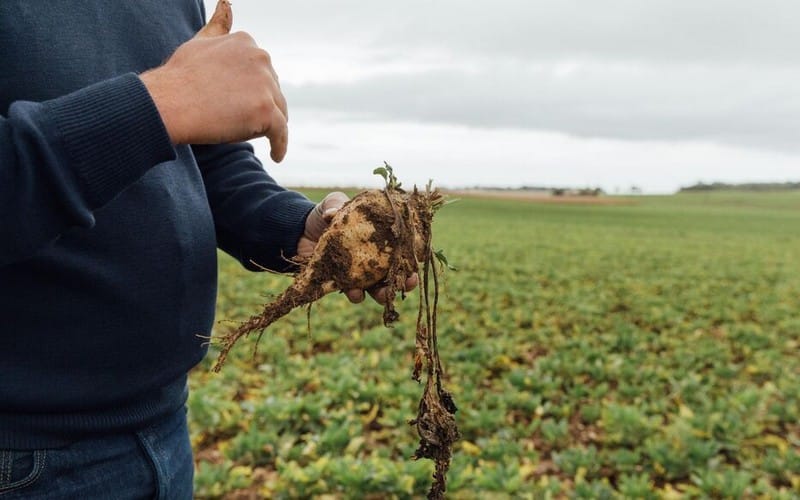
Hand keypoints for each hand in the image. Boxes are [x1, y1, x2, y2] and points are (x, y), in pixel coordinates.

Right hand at [140, 0, 288, 161]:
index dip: (249, 91)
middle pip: (272, 92)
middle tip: (234, 122)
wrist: (167, 104)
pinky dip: (280, 145)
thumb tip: (227, 2)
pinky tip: (276, 155)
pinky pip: (281, 132)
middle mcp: (261, 58)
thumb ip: (219, 26)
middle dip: (259, 107)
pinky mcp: (267, 111)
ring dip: (269, 126)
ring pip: (278, 112)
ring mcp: (265, 84)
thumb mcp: (200, 42)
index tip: (235, 103)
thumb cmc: (179, 78)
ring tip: (249, 137)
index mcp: (247, 42)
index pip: (261, 74)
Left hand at [298, 192, 418, 304]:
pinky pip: (353, 292)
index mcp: (379, 239)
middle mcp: (373, 259)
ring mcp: (359, 273)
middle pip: (395, 273)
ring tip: (381, 294)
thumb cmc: (326, 214)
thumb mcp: (334, 203)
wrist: (300, 229)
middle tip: (407, 283)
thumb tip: (331, 215)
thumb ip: (337, 205)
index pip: (402, 249)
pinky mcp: (342, 283)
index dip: (412, 257)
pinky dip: (356, 295)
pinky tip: (355, 293)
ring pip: (377, 288)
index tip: (418, 261)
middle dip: (404, 280)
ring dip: (381, 294)